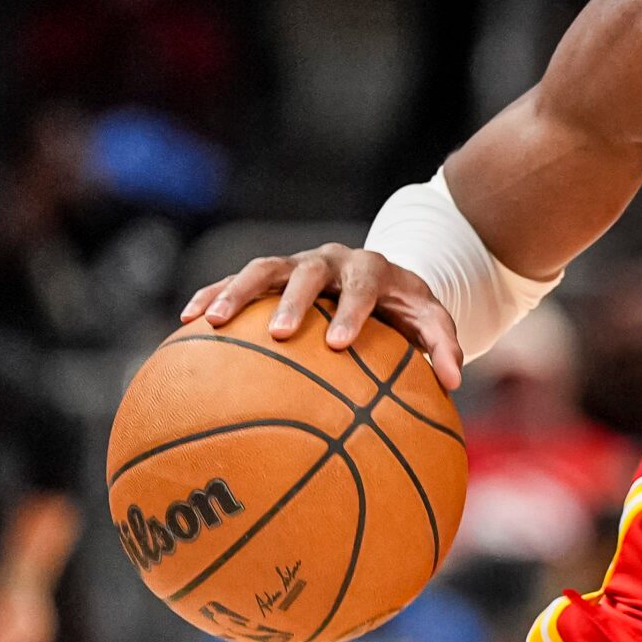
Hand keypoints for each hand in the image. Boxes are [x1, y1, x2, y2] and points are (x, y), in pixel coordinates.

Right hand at [182, 244, 462, 389]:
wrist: (381, 279)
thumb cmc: (404, 309)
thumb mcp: (430, 320)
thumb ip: (444, 345)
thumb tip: (454, 381)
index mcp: (372, 269)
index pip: (364, 285)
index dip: (353, 311)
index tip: (341, 344)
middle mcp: (332, 260)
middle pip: (308, 271)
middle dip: (294, 300)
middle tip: (281, 334)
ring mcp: (296, 264)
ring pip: (263, 269)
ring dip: (237, 291)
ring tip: (211, 321)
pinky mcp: (270, 275)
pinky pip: (234, 280)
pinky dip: (212, 294)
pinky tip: (187, 321)